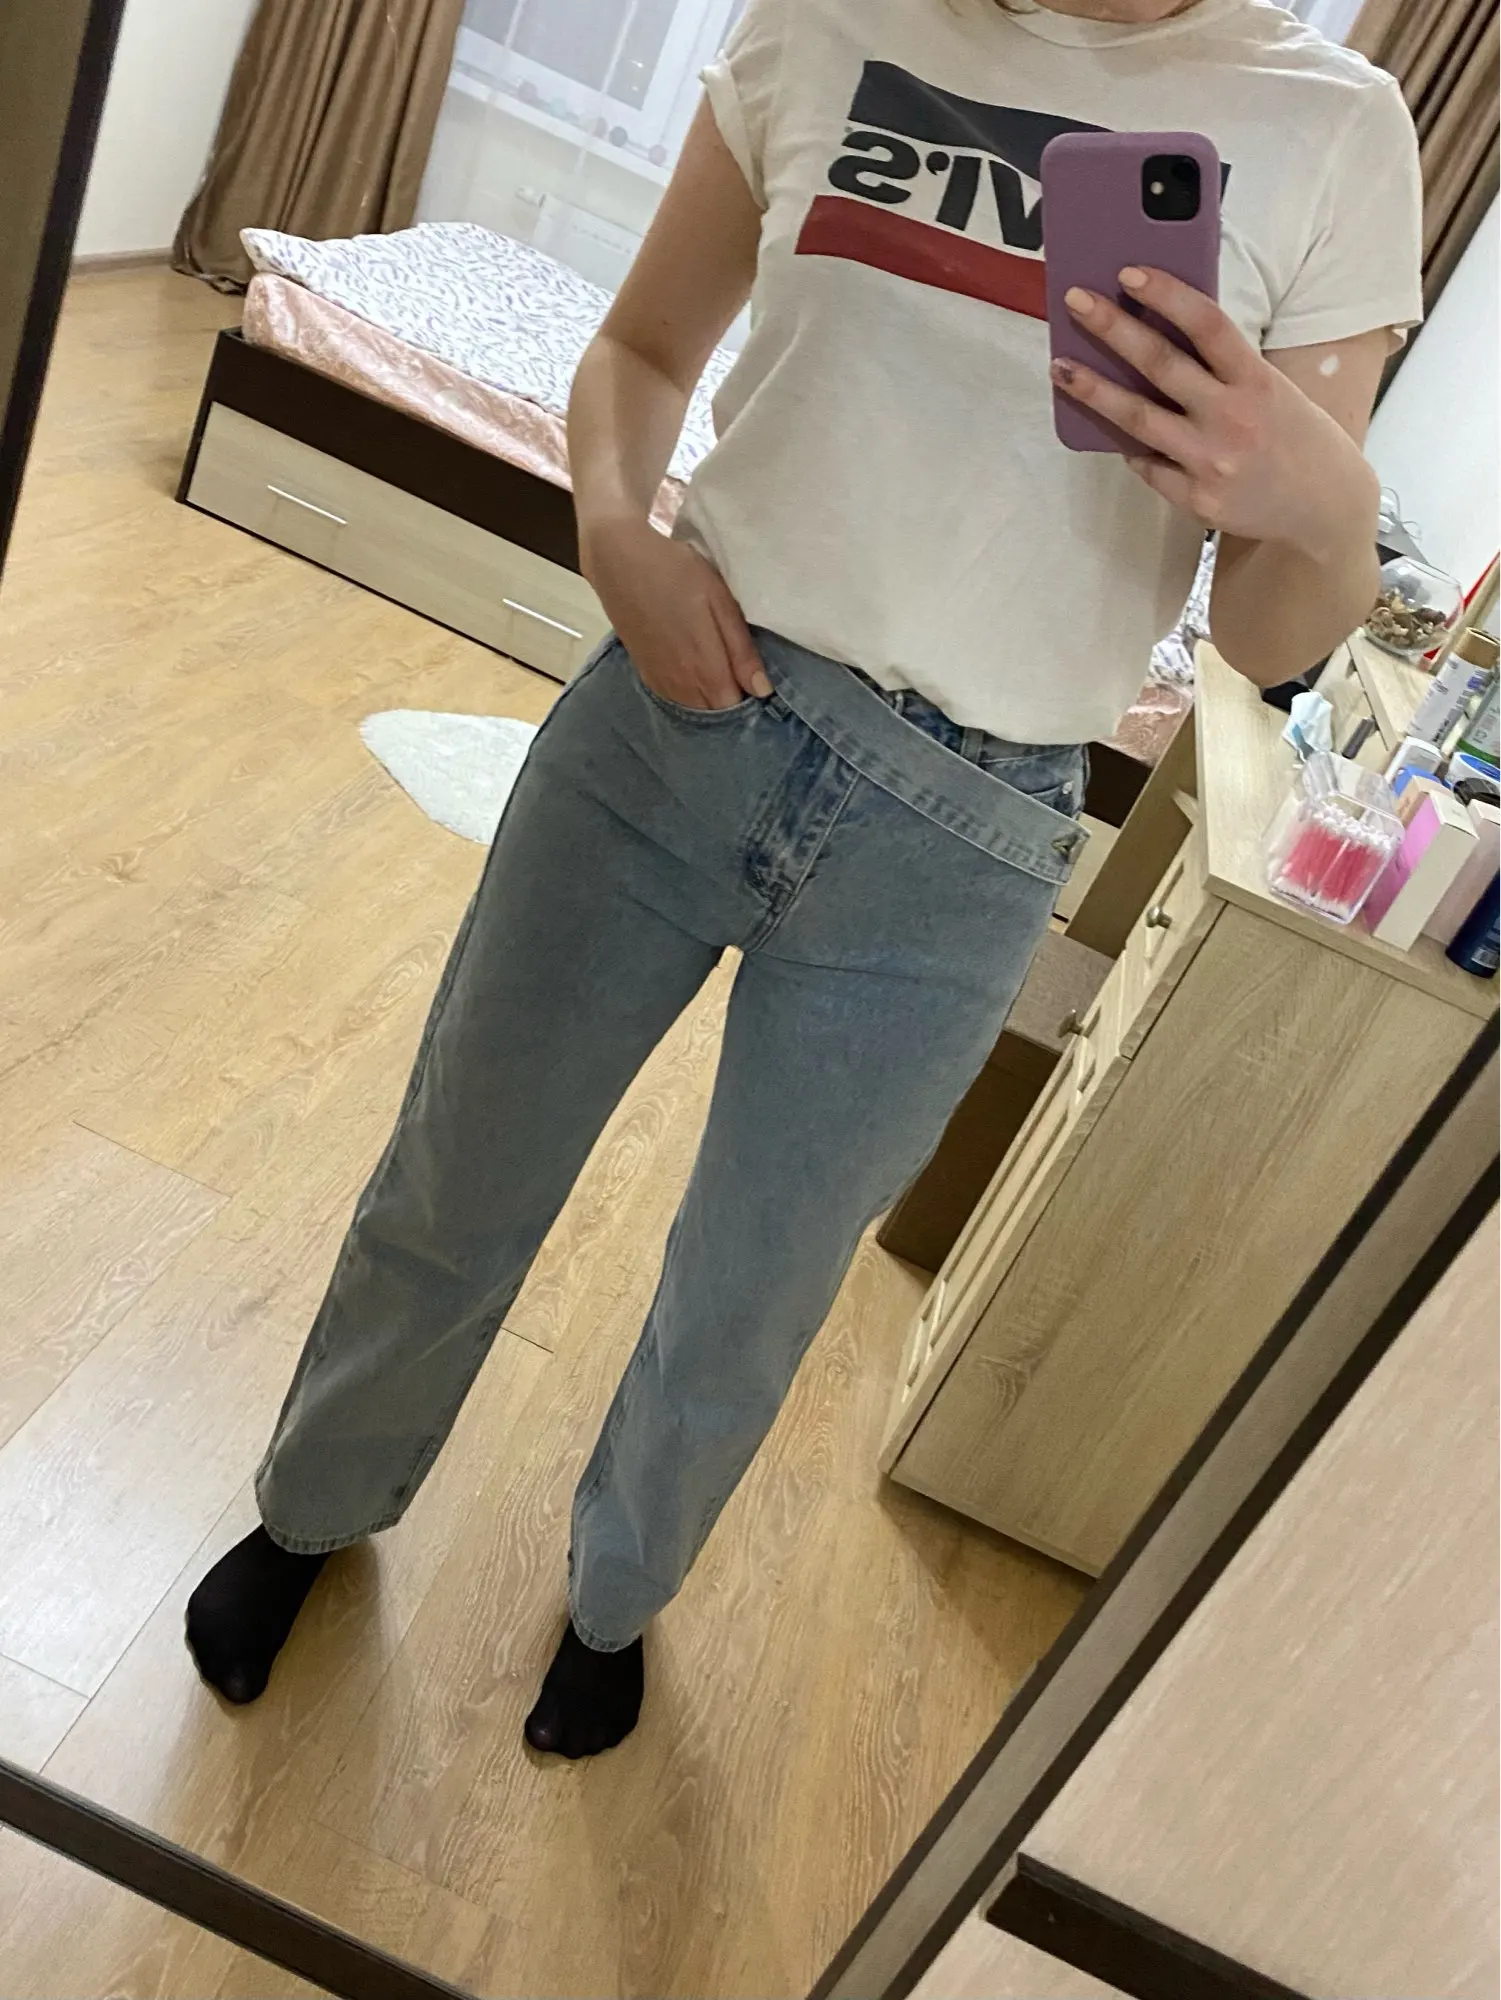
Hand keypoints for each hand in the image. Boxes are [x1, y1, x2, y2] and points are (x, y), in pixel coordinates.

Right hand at [581, 513, 770, 710]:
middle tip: (743, 674)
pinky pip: (675, 698)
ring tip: (721, 671)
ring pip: (695, 708)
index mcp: (706, 671)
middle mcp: (682, 687)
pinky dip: (690, 694)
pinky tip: (695, 671)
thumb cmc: (677, 573)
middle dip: (733, 702)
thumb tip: (762, 691)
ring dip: (711, 699)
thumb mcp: (720, 603)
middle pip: (716, 713)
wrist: (620, 560)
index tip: (760, 681)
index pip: (737, 708)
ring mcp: (661, 682)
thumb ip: (741, 651)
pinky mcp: (646, 674)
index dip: (751, 698)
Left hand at [1051, 267, 1377, 561]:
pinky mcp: (1196, 498)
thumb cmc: (1295, 436)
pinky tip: (1108, 428)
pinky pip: (1148, 465)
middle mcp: (1233, 418)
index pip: (1207, 324)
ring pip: (1138, 418)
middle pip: (1161, 364)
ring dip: (1094, 390)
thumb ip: (1225, 367)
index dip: (1166, 294)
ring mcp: (1211, 462)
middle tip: (1076, 301)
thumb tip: (1160, 333)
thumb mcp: (1273, 389)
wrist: (1325, 507)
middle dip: (1112, 328)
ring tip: (1061, 367)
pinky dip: (1130, 445)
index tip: (1129, 272)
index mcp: (1257, 381)